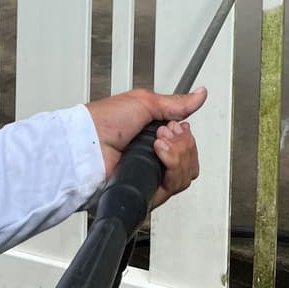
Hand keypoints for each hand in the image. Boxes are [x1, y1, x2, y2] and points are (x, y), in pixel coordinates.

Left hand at [86, 87, 205, 208]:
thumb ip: (176, 104)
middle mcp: (155, 159)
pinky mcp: (148, 192)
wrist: (89, 145)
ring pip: (186, 175)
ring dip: (177, 155)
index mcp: (154, 138)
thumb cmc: (105, 122)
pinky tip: (158, 157)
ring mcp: (152, 176)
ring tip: (157, 145)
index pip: (187, 146)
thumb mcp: (145, 102)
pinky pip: (174, 188)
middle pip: (191, 161)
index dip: (186, 137)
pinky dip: (171, 169)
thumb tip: (199, 95)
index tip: (175, 127)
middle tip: (162, 135)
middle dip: (183, 145)